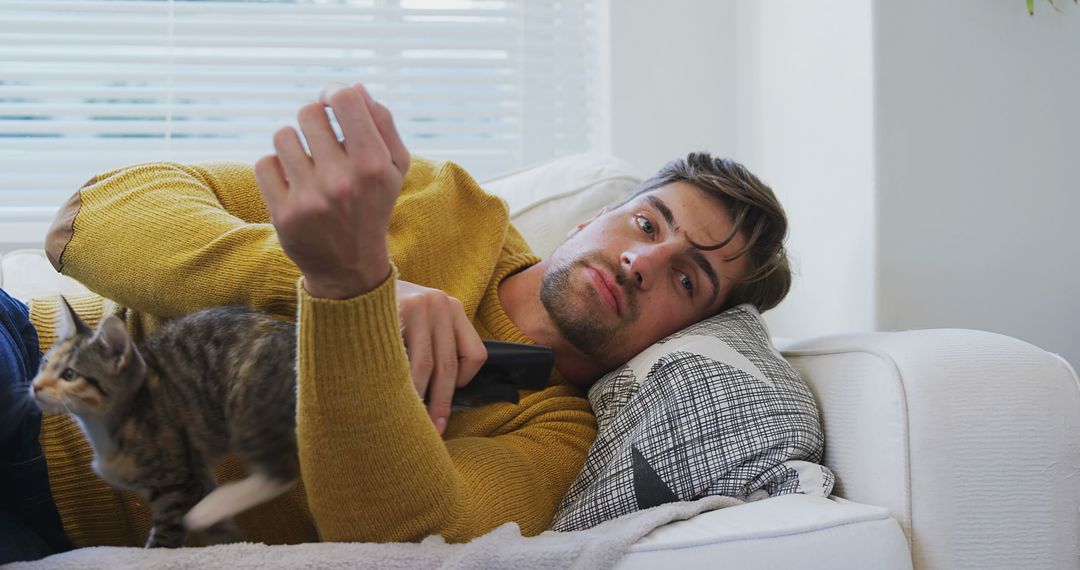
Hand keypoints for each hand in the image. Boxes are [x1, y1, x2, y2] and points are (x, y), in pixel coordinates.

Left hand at [254, 83, 410, 298]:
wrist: (350, 267)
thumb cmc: (373, 205)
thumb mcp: (393, 168)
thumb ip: (382, 124)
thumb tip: (355, 87)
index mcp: (373, 165)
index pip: (344, 99)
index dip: (334, 92)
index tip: (333, 104)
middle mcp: (341, 181)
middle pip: (308, 112)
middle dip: (313, 120)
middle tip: (321, 141)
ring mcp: (310, 199)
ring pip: (283, 135)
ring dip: (293, 144)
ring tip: (307, 164)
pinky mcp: (283, 214)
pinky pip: (265, 163)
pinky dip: (276, 169)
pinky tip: (292, 183)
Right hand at [397, 280, 487, 433]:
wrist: (353, 278)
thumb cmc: (386, 309)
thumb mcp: (418, 318)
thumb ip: (432, 342)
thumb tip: (442, 391)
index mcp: (453, 308)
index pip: (475, 354)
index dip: (464, 381)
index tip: (446, 394)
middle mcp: (442, 305)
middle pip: (449, 366)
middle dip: (441, 403)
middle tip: (435, 430)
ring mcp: (422, 307)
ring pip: (426, 367)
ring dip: (419, 398)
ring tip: (411, 420)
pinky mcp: (402, 310)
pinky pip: (403, 359)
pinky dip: (399, 382)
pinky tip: (390, 396)